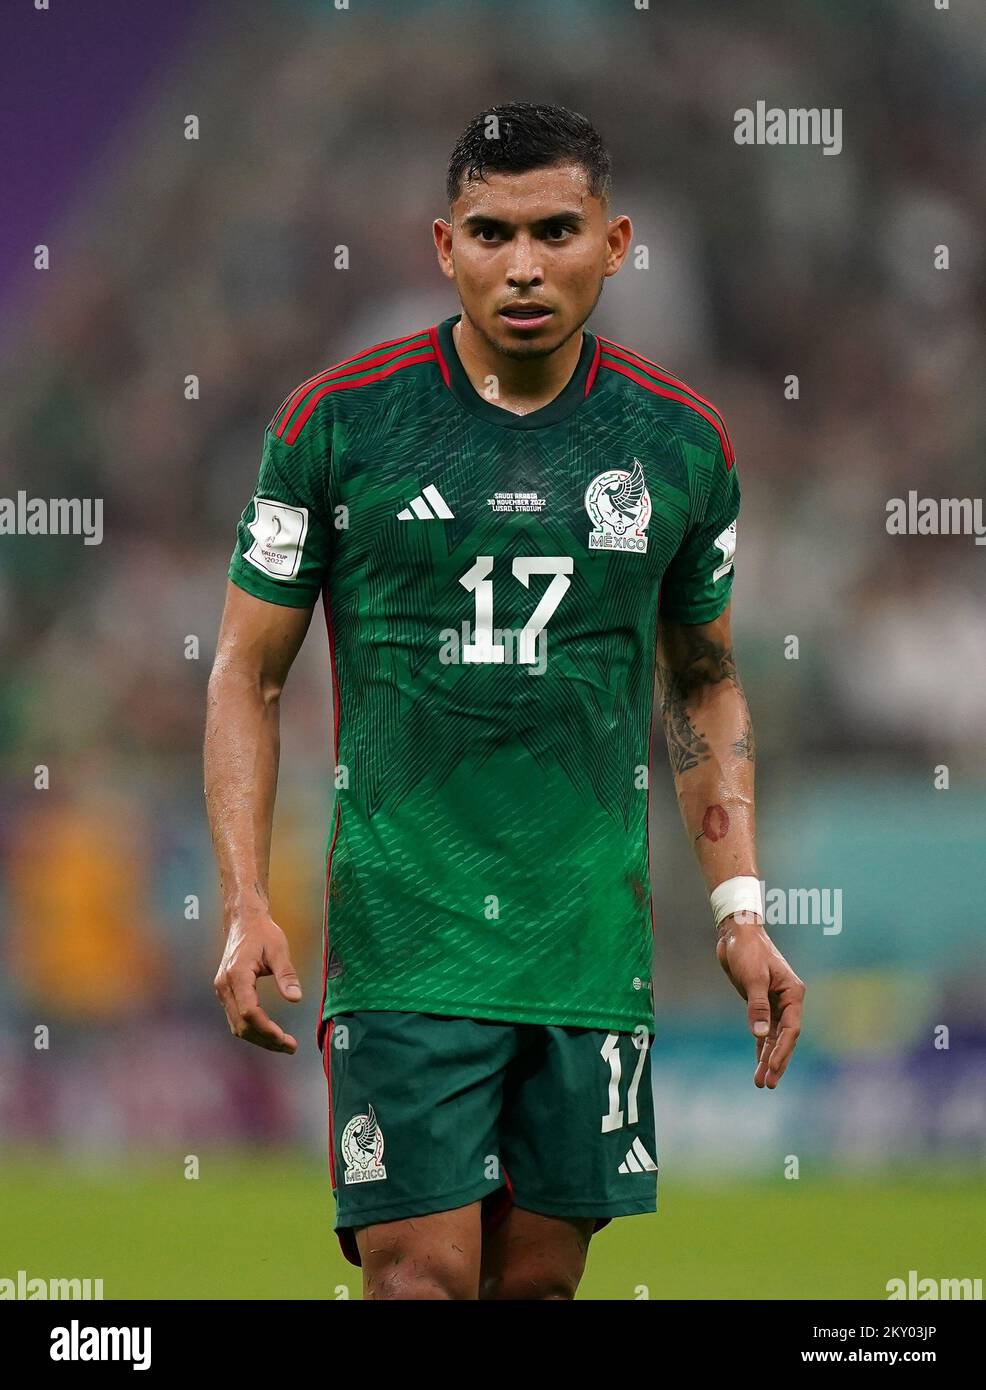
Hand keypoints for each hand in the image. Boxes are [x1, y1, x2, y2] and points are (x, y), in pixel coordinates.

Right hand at [213, 909, 301, 1053]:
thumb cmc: (262, 932)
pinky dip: (252, 1030)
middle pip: (241, 1025)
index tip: (286, 1039)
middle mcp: (224, 986)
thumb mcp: (279, 950)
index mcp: (237, 975)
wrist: (243, 921)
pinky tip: (270, 1033)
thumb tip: (295, 999)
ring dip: (259, 1038)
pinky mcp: (225, 992)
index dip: (267, 1029)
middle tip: (290, 1047)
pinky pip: (235, 1018)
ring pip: (236, 1026)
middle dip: (265, 1039)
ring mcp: (222, 990)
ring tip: (283, 1044)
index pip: (249, 1012)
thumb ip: (286, 975)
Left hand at [715, 913, 804, 1088]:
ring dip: (767, 1058)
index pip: (791, 1029)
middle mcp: (787, 1000)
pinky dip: (761, 1046)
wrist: (736, 933)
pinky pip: (764, 1029)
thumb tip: (761, 1035)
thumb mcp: (753, 977)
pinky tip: (759, 1062)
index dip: (782, 1051)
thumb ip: (757, 1006)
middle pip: (785, 1038)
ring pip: (774, 1037)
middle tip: (768, 1084)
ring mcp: (774, 1003)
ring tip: (761, 1082)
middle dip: (777, 1061)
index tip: (772, 1067)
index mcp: (793, 993)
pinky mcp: (761, 1003)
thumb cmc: (748, 950)